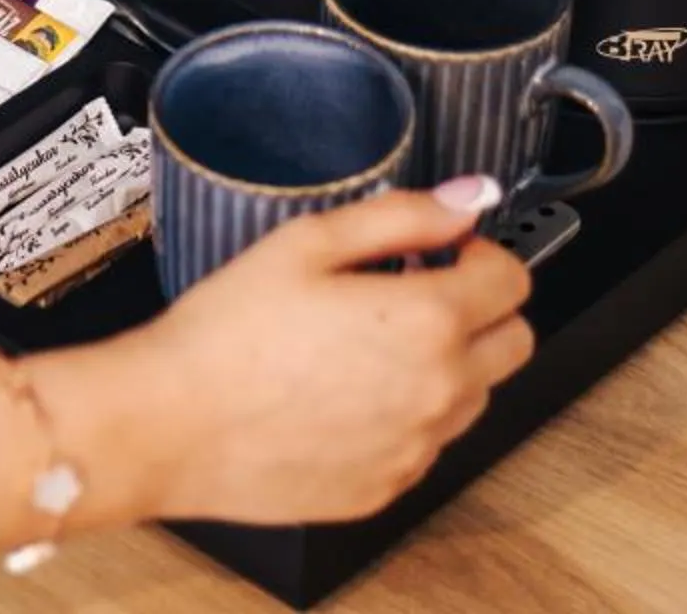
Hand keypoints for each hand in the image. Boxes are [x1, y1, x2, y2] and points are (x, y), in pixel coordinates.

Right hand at [95, 180, 534, 524]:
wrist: (170, 425)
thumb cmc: (225, 334)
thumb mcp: (309, 242)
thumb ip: (402, 214)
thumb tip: (468, 197)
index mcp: (427, 321)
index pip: (512, 280)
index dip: (481, 252)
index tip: (446, 250)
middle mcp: (439, 392)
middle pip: (515, 343)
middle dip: (480, 309)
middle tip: (418, 293)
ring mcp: (416, 449)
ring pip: (476, 398)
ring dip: (449, 365)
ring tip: (370, 346)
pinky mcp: (387, 489)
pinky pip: (426, 446)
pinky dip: (406, 417)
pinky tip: (345, 395)